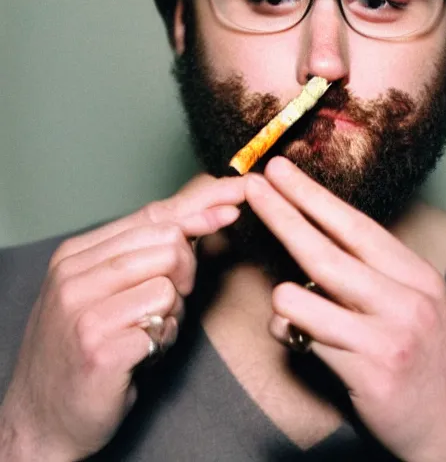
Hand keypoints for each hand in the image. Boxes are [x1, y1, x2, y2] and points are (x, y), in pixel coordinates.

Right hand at [0, 173, 245, 460]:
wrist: (40, 417)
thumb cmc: (82, 347)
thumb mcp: (100, 290)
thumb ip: (138, 254)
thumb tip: (196, 218)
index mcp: (76, 253)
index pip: (151, 215)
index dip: (200, 206)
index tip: (237, 197)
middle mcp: (74, 274)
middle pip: (167, 243)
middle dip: (185, 272)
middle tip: (166, 303)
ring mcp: (83, 310)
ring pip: (167, 285)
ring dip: (171, 312)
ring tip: (144, 332)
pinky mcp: (98, 348)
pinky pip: (162, 326)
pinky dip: (162, 342)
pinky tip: (140, 354)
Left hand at [245, 157, 445, 461]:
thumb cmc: (432, 361)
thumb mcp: (417, 306)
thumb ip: (374, 278)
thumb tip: (315, 250)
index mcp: (415, 274)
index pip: (354, 224)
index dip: (313, 194)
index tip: (281, 170)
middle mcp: (405, 298)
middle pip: (324, 249)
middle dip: (282, 213)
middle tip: (254, 185)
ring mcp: (389, 335)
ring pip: (304, 295)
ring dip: (282, 296)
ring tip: (287, 304)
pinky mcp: (372, 372)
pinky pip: (306, 340)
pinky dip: (290, 334)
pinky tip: (299, 341)